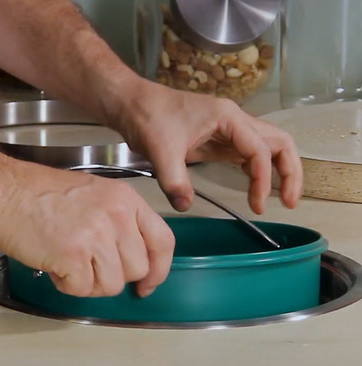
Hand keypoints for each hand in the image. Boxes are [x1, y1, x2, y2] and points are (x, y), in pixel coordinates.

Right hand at [0, 163, 174, 296]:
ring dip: (87, 282)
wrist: (4, 191)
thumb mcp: (94, 195)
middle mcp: (116, 216)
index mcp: (125, 200)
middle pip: (136, 269)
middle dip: (112, 275)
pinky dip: (65, 284)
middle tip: (87, 265)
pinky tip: (53, 263)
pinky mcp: (74, 255)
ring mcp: (96, 236)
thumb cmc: (38, 194)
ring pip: (111, 285)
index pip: (162, 241)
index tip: (147, 283)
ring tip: (67, 261)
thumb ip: (118, 221)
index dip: (158, 269)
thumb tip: (130, 258)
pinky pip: (81, 289)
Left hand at [113, 79, 302, 213]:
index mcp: (228, 117)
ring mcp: (228, 128)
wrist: (132, 103)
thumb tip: (186, 205)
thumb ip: (174, 180)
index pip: (260, 151)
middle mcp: (234, 120)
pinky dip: (257, 168)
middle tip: (290, 202)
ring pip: (268, 146)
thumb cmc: (148, 117)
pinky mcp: (217, 137)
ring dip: (278, 170)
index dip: (263, 180)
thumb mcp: (160, 151)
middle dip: (290, 171)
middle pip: (279, 142)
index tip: (256, 205)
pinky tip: (254, 186)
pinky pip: (248, 152)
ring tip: (280, 198)